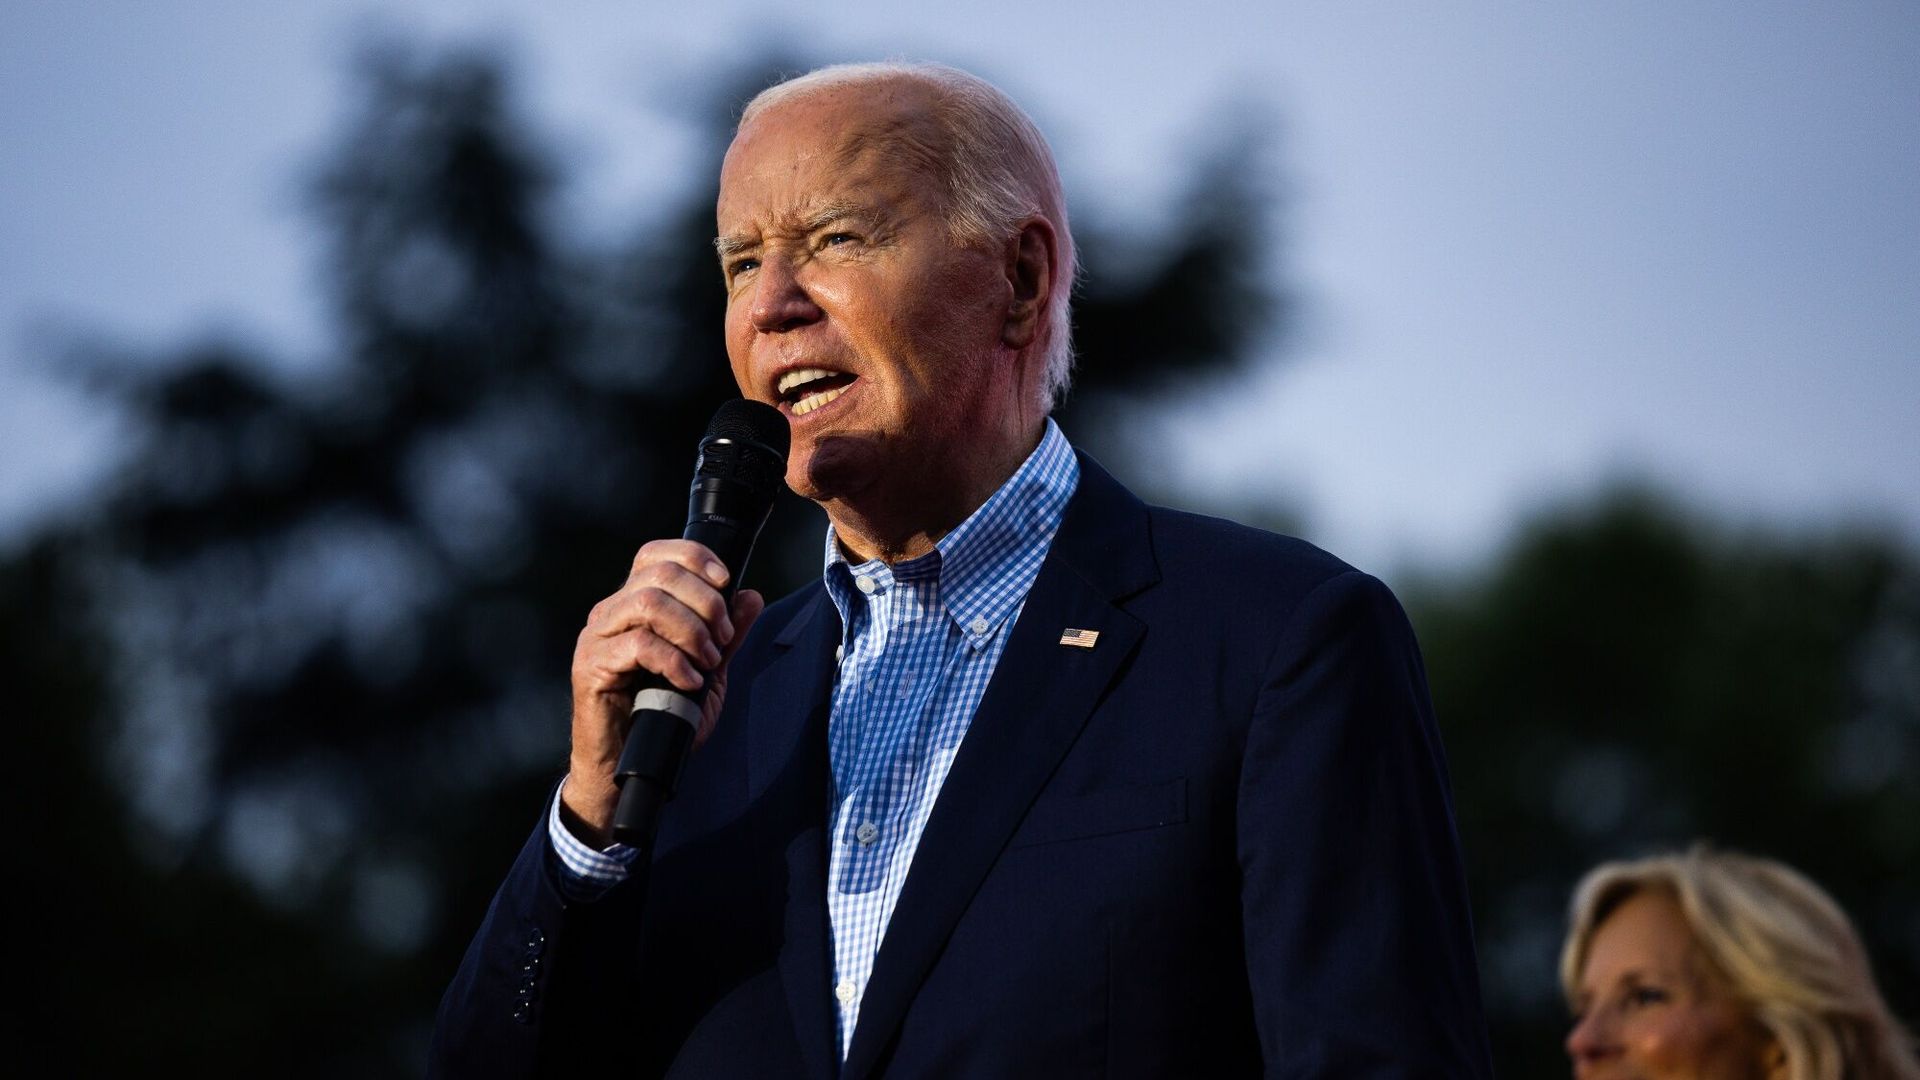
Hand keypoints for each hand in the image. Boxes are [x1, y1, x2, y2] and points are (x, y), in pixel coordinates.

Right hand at [563, 539, 766, 844]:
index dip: (696, 558)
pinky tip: (689, 682)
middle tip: (722, 639)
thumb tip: (751, 595)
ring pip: (648, 602)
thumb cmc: (662, 718)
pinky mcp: (592, 666)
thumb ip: (726, 635)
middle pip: (660, 573)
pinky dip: (674, 660)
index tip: (727, 584)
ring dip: (691, 629)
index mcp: (633, 603)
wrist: (627, 767)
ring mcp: (597, 637)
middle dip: (706, 602)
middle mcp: (610, 612)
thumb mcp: (706, 671)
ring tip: (707, 661)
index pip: (657, 554)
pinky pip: (638, 645)